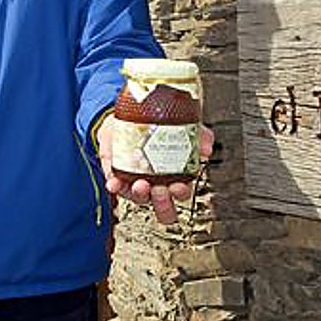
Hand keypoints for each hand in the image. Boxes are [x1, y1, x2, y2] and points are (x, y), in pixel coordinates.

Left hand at [98, 118, 214, 224]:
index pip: (182, 193)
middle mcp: (156, 184)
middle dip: (162, 202)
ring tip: (140, 184)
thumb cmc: (160, 127)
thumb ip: (200, 136)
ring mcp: (136, 183)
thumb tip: (206, 149)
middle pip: (162, 205)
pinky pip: (116, 187)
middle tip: (160, 190)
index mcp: (175, 176)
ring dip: (139, 194)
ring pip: (139, 198)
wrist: (133, 116)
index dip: (181, 193)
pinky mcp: (118, 176)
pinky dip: (115, 186)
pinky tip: (114, 182)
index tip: (179, 185)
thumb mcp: (184, 128)